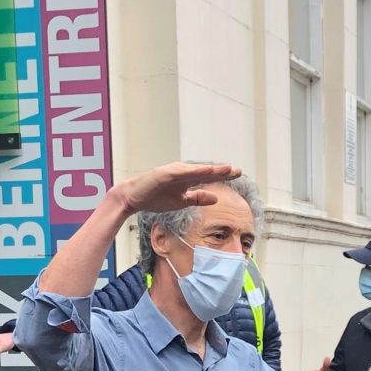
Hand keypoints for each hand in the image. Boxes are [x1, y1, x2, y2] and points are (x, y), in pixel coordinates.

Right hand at [118, 162, 239, 214]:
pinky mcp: (165, 174)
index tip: (237, 174)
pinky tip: (206, 171)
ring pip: (196, 170)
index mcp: (186, 179)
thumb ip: (197, 198)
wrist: (133, 197)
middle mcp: (182, 172)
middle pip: (206, 172)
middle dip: (222, 171)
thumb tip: (215, 198)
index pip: (208, 177)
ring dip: (212, 170)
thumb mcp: (181, 201)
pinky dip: (195, 172)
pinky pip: (182, 173)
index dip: (222, 175)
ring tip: (226, 169)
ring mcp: (173, 171)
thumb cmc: (155, 197)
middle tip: (238, 170)